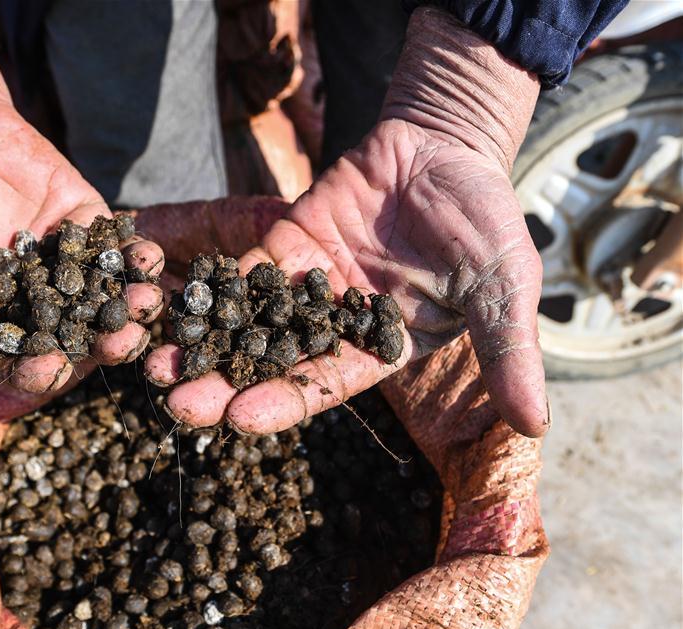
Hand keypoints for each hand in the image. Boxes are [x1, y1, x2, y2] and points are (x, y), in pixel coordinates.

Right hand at [0, 27, 163, 391]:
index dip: (36, 372)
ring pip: (104, 297)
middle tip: (126, 341)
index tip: (53, 367)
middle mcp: (33, 302)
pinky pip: (118, 246)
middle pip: (76, 338)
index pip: (19, 361)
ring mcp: (64, 264)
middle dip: (103, 344)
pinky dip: (136, 254)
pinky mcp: (85, 225)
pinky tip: (150, 258)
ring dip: (131, 304)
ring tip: (146, 303)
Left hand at [146, 8, 549, 437]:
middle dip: (223, 385)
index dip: (283, 403)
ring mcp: (303, 287)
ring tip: (152, 361)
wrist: (446, 147)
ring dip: (201, 341)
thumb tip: (535, 423)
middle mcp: (333, 327)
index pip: (325, 386)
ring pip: (244, 322)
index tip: (237, 421)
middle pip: (270, 364)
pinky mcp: (283, 245)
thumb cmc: (482, 218)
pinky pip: (241, 268)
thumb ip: (508, 350)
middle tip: (174, 404)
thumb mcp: (502, 285)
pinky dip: (207, 284)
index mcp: (379, 349)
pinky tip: (166, 300)